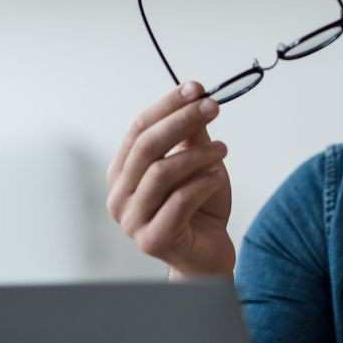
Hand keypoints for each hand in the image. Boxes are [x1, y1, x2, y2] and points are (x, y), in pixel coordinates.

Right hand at [106, 81, 234, 276]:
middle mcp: (119, 195)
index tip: (196, 88)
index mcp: (123, 172)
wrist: (208, 255)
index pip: (139, 128)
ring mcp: (131, 220)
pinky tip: (218, 177)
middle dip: (182, 120)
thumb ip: (191, 135)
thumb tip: (195, 95)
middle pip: (147, 146)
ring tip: (224, 149)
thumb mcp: (197, 164)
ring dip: (198, 155)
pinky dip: (204, 183)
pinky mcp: (152, 240)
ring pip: (162, 172)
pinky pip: (180, 200)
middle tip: (213, 106)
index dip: (167, 105)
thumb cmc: (200, 208)